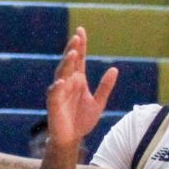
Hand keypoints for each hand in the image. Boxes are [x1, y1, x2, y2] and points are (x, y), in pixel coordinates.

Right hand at [45, 29, 116, 146]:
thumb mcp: (99, 102)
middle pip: (70, 63)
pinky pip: (54, 93)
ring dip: (66, 64)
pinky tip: (62, 81)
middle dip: (72, 50)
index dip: (80, 45)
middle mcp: (68, 82)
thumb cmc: (82, 120)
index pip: (79, 59)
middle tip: (77, 37)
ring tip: (73, 54)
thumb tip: (114, 68)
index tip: (81, 30)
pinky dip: (57, 87)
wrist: (71, 139)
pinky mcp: (54, 104)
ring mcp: (60, 92)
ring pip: (61, 74)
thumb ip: (105, 86)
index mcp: (78, 80)